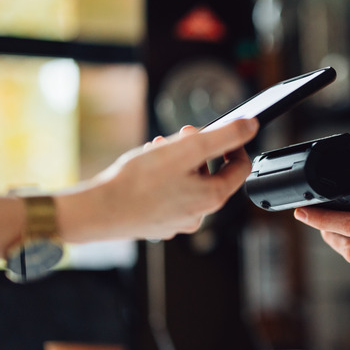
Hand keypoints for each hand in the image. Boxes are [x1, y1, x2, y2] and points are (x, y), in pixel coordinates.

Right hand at [57, 118, 258, 241]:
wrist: (99, 210)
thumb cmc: (139, 182)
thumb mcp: (187, 149)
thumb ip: (223, 136)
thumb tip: (250, 127)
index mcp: (212, 198)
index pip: (240, 168)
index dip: (234, 145)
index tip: (221, 132)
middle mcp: (199, 214)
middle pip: (211, 173)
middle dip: (198, 149)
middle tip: (181, 135)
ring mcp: (178, 221)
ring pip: (188, 182)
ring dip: (178, 160)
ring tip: (158, 148)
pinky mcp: (159, 222)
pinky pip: (170, 193)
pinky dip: (164, 176)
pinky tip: (146, 167)